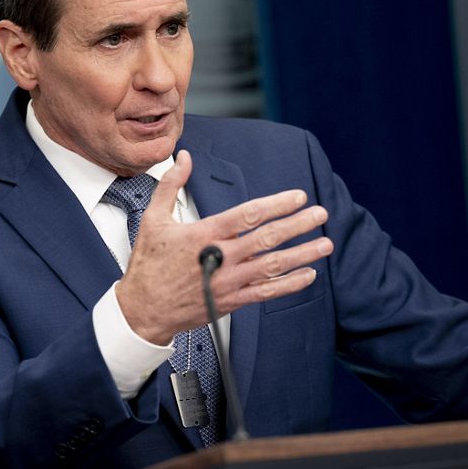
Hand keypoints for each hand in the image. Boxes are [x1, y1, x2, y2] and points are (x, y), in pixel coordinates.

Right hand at [116, 150, 333, 344]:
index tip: (297, 197)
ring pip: (273, 266)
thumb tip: (184, 158)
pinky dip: (289, 284)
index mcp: (203, 234)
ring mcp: (227, 281)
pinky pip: (266, 292)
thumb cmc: (147, 265)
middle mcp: (220, 257)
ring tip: (325, 244)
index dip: (277, 204)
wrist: (143, 310)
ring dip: (302, 254)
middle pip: (268, 238)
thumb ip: (171, 185)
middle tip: (320, 214)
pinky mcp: (230, 301)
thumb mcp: (153, 219)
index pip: (248, 215)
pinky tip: (307, 275)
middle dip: (298, 224)